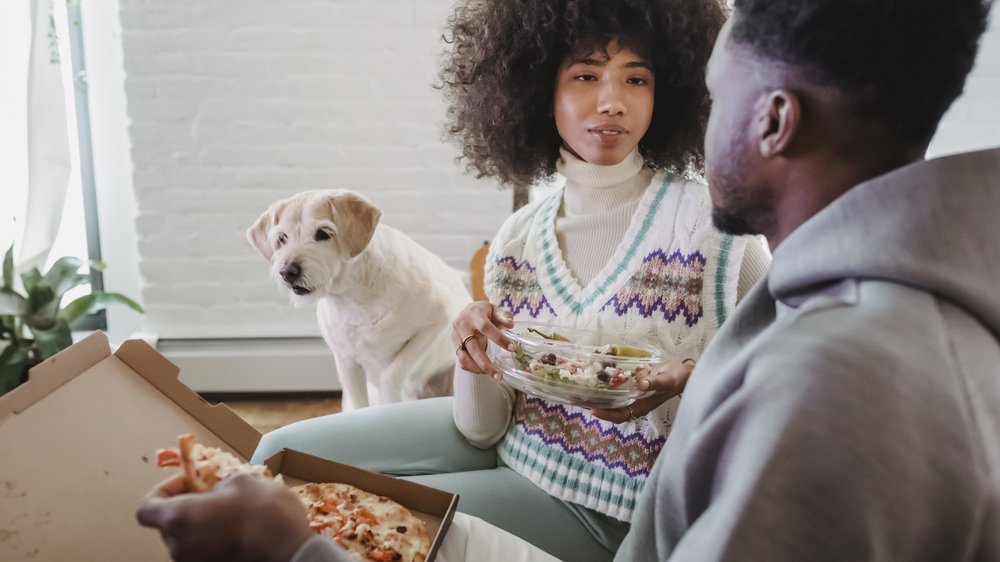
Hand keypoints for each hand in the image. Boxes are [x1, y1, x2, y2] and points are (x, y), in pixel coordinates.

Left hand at [136, 474, 313, 561]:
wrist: (288, 550)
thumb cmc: (263, 512)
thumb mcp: (241, 481)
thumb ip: (217, 486)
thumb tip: (215, 493)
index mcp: (177, 518)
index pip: (145, 509)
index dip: (162, 491)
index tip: (187, 482)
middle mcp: (178, 546)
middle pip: (168, 525)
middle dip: (188, 508)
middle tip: (214, 495)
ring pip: (188, 540)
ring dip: (203, 525)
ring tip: (233, 514)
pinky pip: (205, 552)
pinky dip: (215, 541)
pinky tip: (240, 531)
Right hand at [451, 301, 514, 379]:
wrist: (468, 311)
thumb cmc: (484, 311)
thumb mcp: (495, 309)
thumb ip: (503, 316)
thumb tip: (510, 325)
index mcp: (474, 315)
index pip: (485, 327)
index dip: (498, 338)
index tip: (512, 348)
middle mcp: (462, 326)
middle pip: (472, 347)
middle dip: (486, 363)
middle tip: (499, 375)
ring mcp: (456, 336)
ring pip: (463, 357)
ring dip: (478, 369)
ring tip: (494, 375)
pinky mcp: (454, 345)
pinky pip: (461, 360)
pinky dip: (472, 368)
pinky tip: (484, 371)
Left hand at [590, 359, 694, 423]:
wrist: (683, 372)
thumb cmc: (677, 378)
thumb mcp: (667, 379)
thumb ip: (655, 382)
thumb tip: (642, 384)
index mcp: (642, 405)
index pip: (620, 415)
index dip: (606, 414)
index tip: (592, 409)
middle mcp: (635, 402)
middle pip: (612, 409)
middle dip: (596, 406)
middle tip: (578, 399)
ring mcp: (633, 395)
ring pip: (612, 400)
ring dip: (598, 397)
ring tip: (581, 390)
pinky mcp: (632, 386)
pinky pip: (617, 389)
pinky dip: (606, 386)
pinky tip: (596, 377)